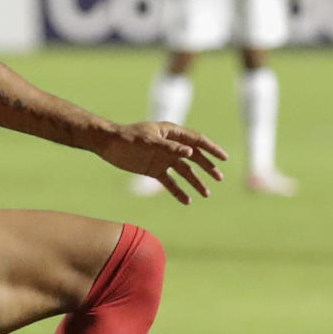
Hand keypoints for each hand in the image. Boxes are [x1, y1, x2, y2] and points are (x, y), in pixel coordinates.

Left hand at [98, 121, 227, 203]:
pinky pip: (170, 182)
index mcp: (172, 133)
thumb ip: (170, 147)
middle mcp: (171, 146)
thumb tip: (191, 152)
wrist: (108, 144)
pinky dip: (178, 191)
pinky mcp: (155, 170)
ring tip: (206, 194)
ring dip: (196, 182)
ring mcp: (164, 158)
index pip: (197, 141)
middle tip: (219, 178)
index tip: (224, 158)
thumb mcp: (149, 141)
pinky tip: (187, 201)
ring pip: (185, 172)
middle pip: (195, 157)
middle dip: (208, 167)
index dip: (212, 149)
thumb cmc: (128, 137)